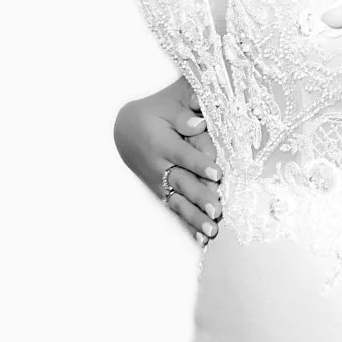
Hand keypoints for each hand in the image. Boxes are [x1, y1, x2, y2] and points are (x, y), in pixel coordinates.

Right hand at [113, 77, 222, 240]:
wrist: (124, 129)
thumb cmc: (154, 111)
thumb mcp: (168, 101)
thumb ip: (185, 108)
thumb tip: (199, 120)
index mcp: (160, 141)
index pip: (182, 154)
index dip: (199, 164)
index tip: (217, 173)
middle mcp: (158, 165)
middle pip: (182, 182)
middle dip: (200, 197)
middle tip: (217, 209)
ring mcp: (159, 182)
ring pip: (179, 201)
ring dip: (195, 217)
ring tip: (212, 230)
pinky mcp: (162, 192)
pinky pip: (175, 209)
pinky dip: (188, 224)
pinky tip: (201, 240)